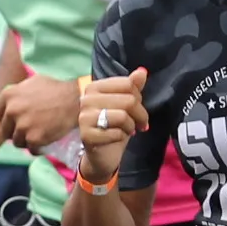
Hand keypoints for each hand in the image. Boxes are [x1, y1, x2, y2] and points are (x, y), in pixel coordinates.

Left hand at [0, 71, 86, 152]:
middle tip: (30, 129)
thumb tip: (9, 101)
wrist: (76, 100)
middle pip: (5, 130)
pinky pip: (30, 149)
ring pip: (17, 142)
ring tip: (39, 135)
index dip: (6, 119)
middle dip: (15, 131)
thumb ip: (17, 92)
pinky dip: (37, 148)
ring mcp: (22, 126)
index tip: (16, 121)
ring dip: (26, 141)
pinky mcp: (33, 139)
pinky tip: (44, 143)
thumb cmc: (56, 89)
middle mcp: (11, 111)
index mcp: (8, 95)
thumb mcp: (32, 82)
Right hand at [63, 68, 149, 185]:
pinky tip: (118, 138)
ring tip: (129, 130)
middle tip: (140, 124)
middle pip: (128, 100)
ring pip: (123, 116)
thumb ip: (133, 87)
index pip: (127, 84)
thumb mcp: (126, 105)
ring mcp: (84, 117)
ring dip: (131, 126)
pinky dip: (122, 137)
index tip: (137, 109)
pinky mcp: (86, 135)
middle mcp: (86, 99)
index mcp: (95, 87)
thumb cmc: (114, 126)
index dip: (138, 98)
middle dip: (140, 115)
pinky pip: (116, 133)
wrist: (102, 154)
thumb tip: (142, 71)